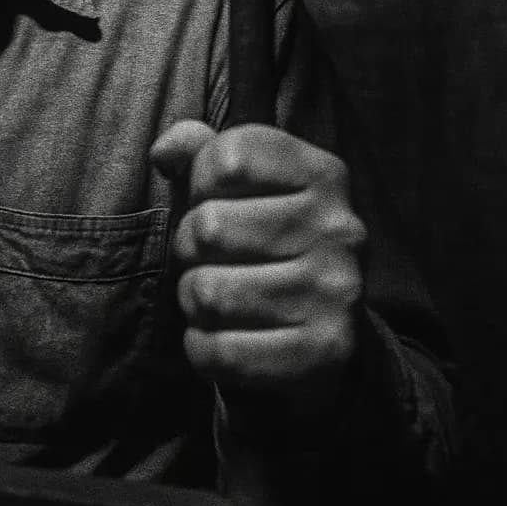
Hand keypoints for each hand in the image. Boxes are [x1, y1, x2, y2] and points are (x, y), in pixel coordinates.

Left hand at [151, 120, 365, 422]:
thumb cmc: (261, 247)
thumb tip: (166, 151)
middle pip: (208, 227)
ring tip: (220, 301)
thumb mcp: (237, 188)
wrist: (319, 338)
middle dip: (190, 250)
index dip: (200, 183)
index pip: (227, 158)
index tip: (216, 203)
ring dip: (194, 302)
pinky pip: (219, 350)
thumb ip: (201, 153)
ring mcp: (337, 293)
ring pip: (208, 293)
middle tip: (214, 262)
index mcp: (323, 174)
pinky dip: (203, 349)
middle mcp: (340, 230)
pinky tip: (226, 339)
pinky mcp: (323, 353)